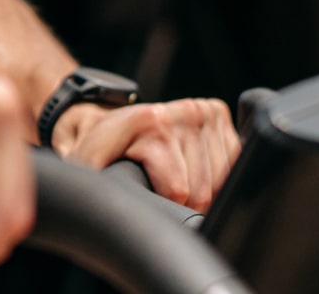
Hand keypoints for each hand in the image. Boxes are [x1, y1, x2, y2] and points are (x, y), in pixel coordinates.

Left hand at [54, 97, 239, 211]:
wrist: (107, 119)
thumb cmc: (97, 147)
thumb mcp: (85, 163)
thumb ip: (95, 184)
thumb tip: (99, 206)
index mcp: (149, 121)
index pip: (179, 190)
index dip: (163, 207)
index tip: (145, 200)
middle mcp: (180, 111)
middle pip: (202, 191)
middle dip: (183, 204)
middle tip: (158, 192)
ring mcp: (201, 110)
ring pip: (221, 182)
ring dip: (202, 191)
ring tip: (172, 180)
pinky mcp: (216, 113)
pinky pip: (233, 165)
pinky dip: (216, 176)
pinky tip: (191, 168)